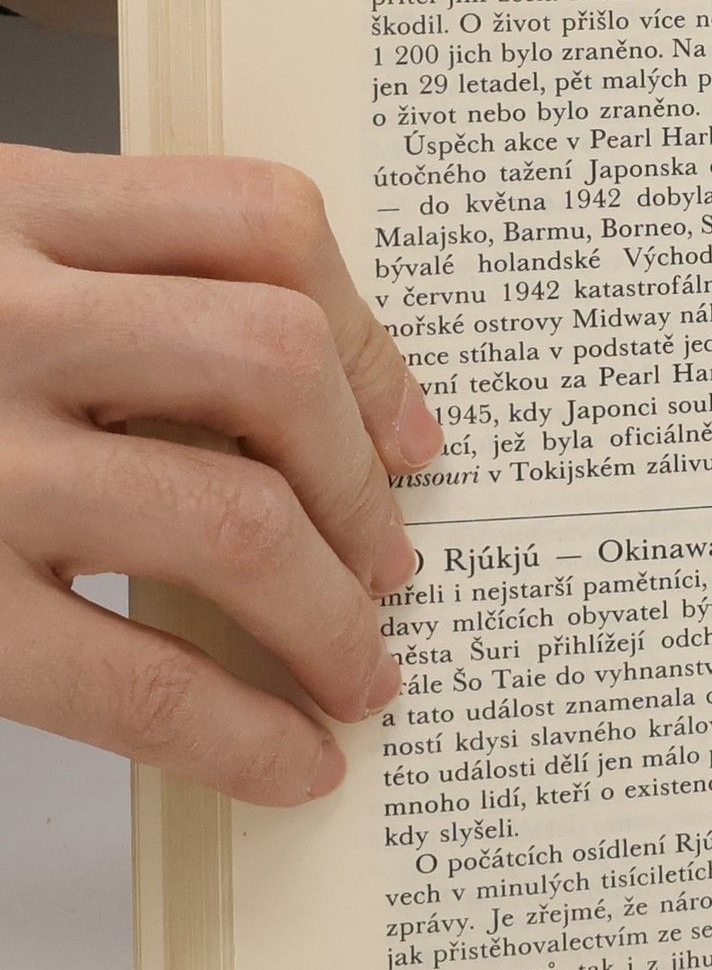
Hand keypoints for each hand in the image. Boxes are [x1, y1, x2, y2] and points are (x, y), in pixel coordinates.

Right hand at [0, 143, 442, 803]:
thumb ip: (88, 292)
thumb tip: (312, 415)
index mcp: (0, 207)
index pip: (258, 220)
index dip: (369, 336)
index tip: (412, 431)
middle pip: (272, 361)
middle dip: (365, 483)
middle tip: (392, 564)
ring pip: (230, 514)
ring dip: (330, 611)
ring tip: (361, 669)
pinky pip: (130, 672)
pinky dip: (239, 729)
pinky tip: (291, 762)